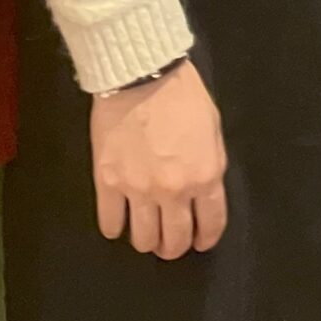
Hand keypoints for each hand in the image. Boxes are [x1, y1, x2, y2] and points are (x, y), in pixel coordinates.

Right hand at [90, 59, 227, 260]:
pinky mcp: (108, 182)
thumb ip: (210, 164)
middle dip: (174, 247)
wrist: (141, 73)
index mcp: (205, 176)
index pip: (211, 225)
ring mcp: (138, 190)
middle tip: (170, 242)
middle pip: (175, 240)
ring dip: (147, 241)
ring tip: (145, 233)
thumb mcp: (213, 128)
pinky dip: (114, 228)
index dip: (205, 238)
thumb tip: (203, 190)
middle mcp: (174, 191)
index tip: (199, 241)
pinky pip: (110, 223)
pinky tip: (118, 221)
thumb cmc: (182, 94)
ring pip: (143, 239)